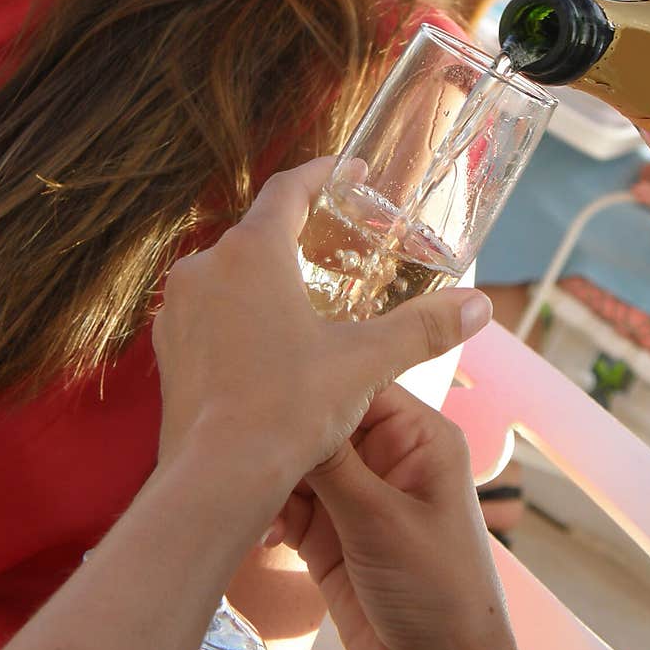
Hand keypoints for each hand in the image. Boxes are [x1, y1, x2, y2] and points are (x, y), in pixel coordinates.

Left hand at [152, 157, 493, 524]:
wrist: (218, 477)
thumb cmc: (288, 409)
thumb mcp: (367, 362)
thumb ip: (423, 329)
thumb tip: (479, 307)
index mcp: (252, 253)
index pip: (288, 190)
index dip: (323, 174)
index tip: (349, 172)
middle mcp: (206, 269)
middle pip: (258, 233)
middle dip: (299, 234)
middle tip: (337, 246)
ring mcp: (180, 310)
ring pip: (230, 275)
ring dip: (266, 277)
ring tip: (306, 300)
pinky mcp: (170, 349)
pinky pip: (210, 313)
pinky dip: (239, 314)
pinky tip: (268, 345)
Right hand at [276, 385, 527, 649]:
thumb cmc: (437, 588)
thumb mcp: (382, 519)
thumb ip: (334, 464)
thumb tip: (290, 408)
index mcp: (419, 437)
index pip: (362, 385)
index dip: (317, 383)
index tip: (266, 388)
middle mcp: (387, 458)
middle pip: (323, 423)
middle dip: (286, 437)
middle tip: (244, 448)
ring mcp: (357, 495)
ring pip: (299, 465)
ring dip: (273, 481)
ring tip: (250, 498)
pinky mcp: (330, 532)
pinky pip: (289, 506)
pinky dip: (272, 515)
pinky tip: (265, 535)